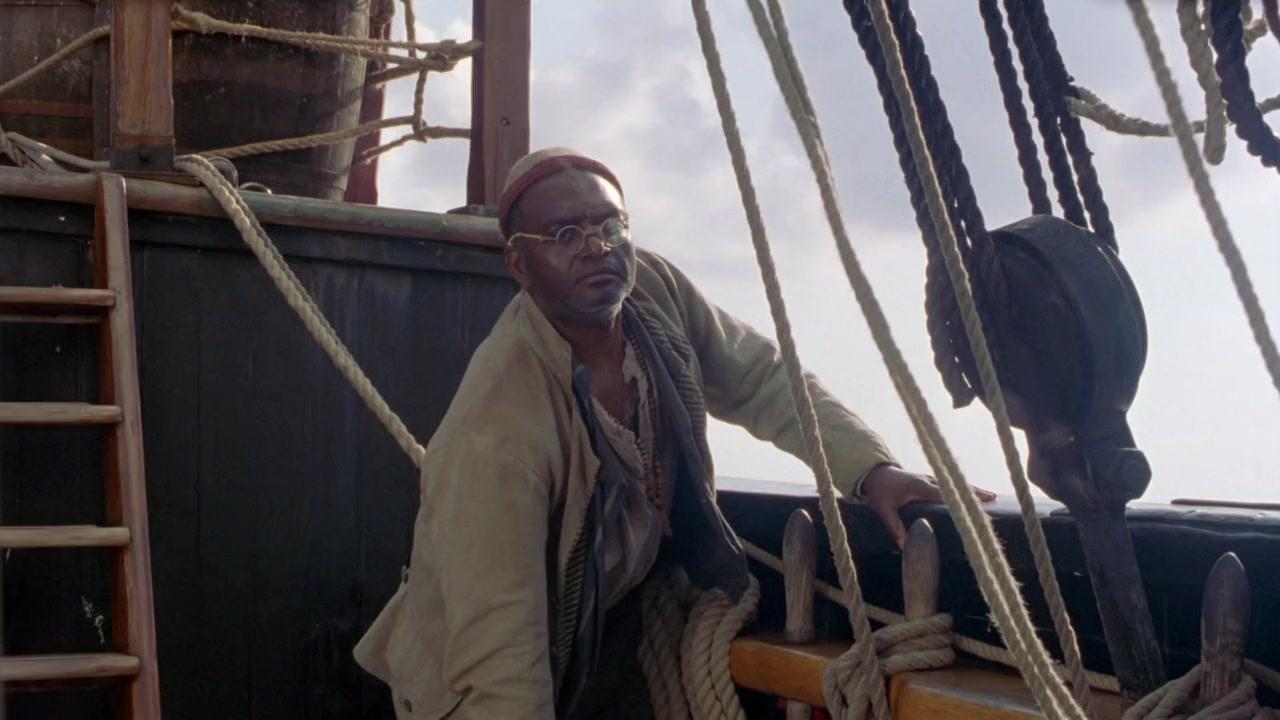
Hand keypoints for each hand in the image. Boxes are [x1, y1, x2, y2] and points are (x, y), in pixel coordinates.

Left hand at [861, 465, 996, 548]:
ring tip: (991, 497)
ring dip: (971, 490)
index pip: (944, 494)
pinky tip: (973, 495)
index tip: (976, 504)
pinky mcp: (928, 480)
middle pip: (955, 487)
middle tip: (994, 498)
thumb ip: (894, 527)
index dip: (960, 499)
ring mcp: (929, 478)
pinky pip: (949, 485)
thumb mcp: (883, 510)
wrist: (874, 472)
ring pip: (954, 484)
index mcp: (920, 486)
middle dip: (974, 492)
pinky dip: (962, 489)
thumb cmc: (879, 490)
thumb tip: (905, 546)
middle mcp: (928, 480)